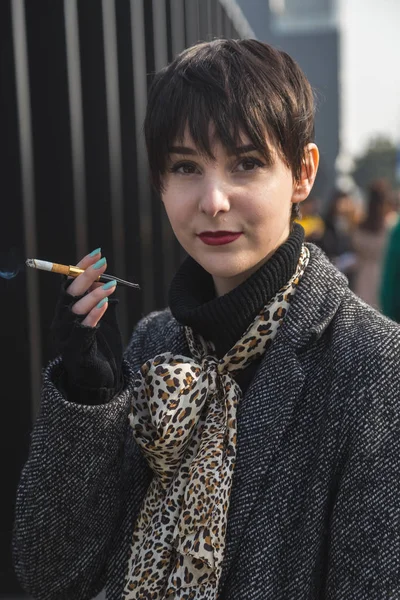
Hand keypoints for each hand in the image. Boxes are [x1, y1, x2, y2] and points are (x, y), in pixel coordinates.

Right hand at [51, 249, 123, 397]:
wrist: (100, 380)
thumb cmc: (101, 346)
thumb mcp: (103, 318)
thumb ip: (101, 300)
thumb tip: (105, 278)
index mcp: (66, 311)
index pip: (69, 283)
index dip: (81, 267)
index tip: (97, 253)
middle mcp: (62, 321)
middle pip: (69, 294)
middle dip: (86, 276)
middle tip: (103, 263)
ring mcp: (66, 336)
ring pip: (75, 311)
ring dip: (93, 295)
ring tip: (110, 284)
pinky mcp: (75, 351)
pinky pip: (84, 330)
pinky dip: (94, 316)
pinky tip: (106, 305)